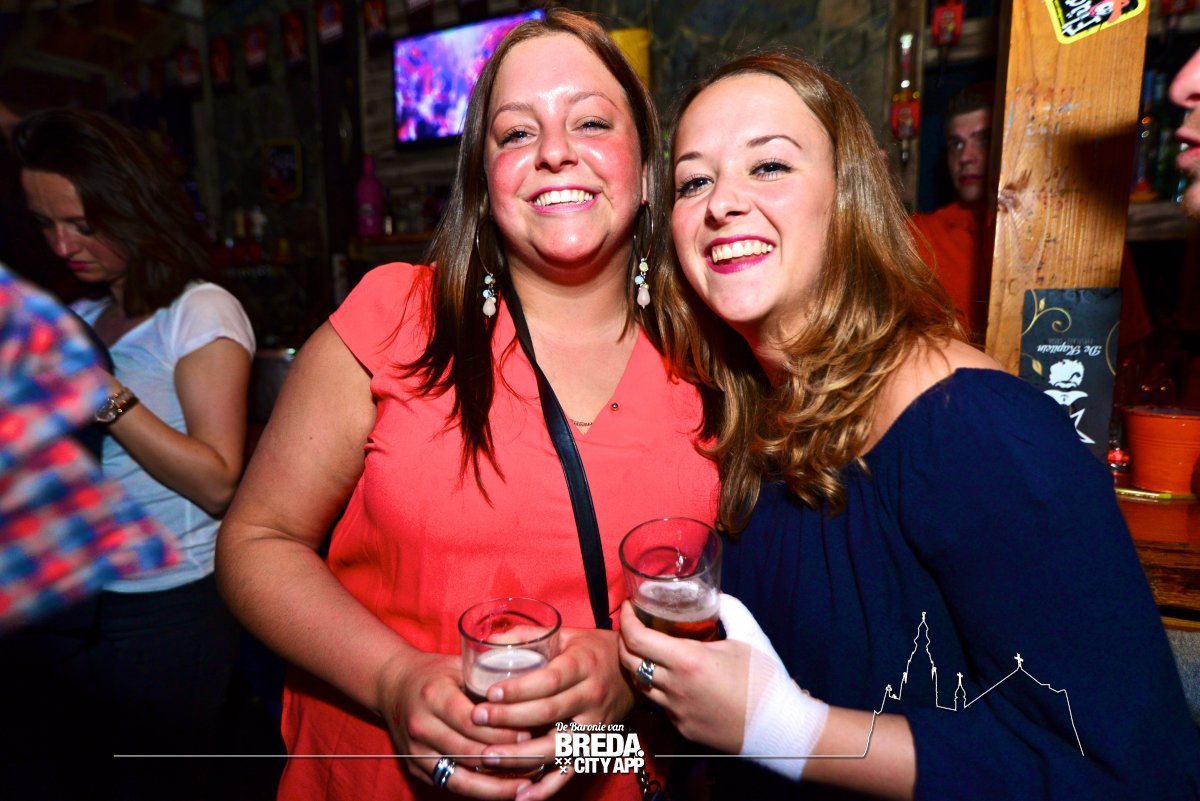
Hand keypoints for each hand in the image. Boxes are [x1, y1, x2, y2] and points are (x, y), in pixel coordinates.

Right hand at [376, 649, 530, 797]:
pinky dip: (478, 790)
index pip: (472, 722)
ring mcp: (416, 750)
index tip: (529, 734)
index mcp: (434, 696)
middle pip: (467, 751)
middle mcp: (421, 725)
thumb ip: (488, 680)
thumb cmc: (434, 673)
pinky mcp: (415, 767)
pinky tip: (501, 790)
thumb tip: (531, 692)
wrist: (391, 685)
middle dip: (504, 759)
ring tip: (524, 786)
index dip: (501, 731)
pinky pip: (450, 784)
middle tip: (535, 760)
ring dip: (493, 785)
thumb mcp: (459, 666)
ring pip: (459, 777)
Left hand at [469, 627, 636, 800]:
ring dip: (522, 756)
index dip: (520, 689)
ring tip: (488, 757)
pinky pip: (570, 772)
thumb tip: (489, 641)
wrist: (631, 673)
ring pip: (558, 746)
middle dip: (509, 718)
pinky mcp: (594, 748)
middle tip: (476, 719)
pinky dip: (547, 787)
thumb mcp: (566, 634)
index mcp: (584, 666)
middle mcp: (591, 697)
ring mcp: (595, 726)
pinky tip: (521, 795)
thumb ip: (528, 636)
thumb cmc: (592, 651)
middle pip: (549, 712)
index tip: (490, 693)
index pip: (550, 680)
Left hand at [636, 593, 828, 781]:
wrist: (780, 727)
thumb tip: (716, 595)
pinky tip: (671, 678)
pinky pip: (660, 704)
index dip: (626, 619)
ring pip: (641, 685)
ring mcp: (675, 711)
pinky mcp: (682, 728)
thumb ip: (729, 608)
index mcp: (687, 660)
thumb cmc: (766, 679)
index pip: (637, 638)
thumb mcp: (749, 634)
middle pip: (628, 661)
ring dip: (638, 665)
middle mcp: (674, 687)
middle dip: (624, 639)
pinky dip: (658, 688)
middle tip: (633, 625)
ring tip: (648, 651)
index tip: (630, 607)